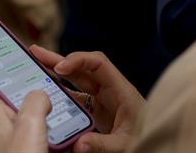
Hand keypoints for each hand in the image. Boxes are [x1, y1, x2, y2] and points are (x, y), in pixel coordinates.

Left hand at [0, 68, 50, 152]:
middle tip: (2, 63)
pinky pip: (16, 129)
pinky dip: (25, 121)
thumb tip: (41, 95)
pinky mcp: (10, 151)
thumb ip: (35, 101)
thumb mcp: (29, 124)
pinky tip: (40, 124)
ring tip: (29, 90)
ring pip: (2, 113)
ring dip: (12, 100)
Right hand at [30, 46, 145, 152]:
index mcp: (122, 91)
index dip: (78, 60)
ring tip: (35, 65)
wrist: (160, 147)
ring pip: (77, 82)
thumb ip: (104, 144)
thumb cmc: (149, 138)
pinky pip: (77, 99)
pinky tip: (47, 95)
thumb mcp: (127, 144)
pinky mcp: (99, 113)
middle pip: (82, 68)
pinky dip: (62, 95)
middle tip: (35, 53)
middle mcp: (111, 91)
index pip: (98, 63)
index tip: (59, 68)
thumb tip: (78, 144)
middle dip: (59, 60)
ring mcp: (104, 101)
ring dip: (57, 74)